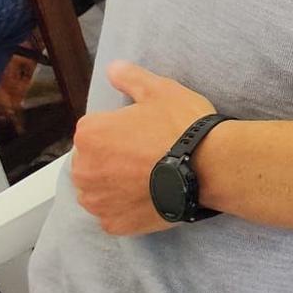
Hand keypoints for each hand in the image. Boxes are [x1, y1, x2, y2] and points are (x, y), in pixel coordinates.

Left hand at [71, 61, 214, 234]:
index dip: (119, 129)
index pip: (94, 130)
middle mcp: (84, 170)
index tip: (142, 131)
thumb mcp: (160, 90)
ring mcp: (98, 201)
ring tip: (148, 176)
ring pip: (98, 190)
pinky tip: (148, 195)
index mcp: (90, 135)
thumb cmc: (182, 126)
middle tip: (146, 153)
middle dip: (111, 158)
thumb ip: (130, 78)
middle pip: (91, 162)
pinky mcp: (114, 224)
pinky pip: (113, 214)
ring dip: (114, 184)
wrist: (208, 166)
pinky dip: (126, 207)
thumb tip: (113, 68)